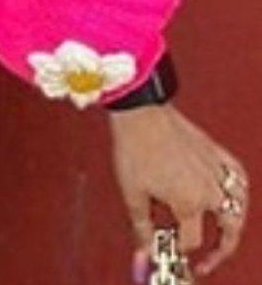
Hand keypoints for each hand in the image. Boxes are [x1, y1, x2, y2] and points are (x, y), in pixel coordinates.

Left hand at [107, 102, 248, 277]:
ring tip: (224, 232)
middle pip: (229, 229)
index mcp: (189, 202)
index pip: (192, 240)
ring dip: (234, 222)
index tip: (166, 246)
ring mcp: (215, 169)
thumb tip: (142, 252)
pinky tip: (232, 192)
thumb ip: (141, 227)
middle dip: (220, 249)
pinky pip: (238, 175)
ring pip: (239, 205)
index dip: (179, 248)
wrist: (138, 112)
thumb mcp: (132, 193)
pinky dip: (238, 188)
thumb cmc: (133, 146)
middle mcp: (209, 189)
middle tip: (207, 259)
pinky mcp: (215, 151)